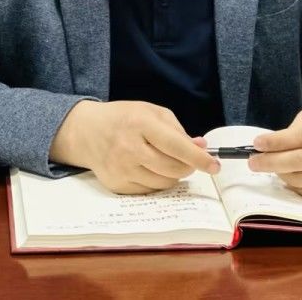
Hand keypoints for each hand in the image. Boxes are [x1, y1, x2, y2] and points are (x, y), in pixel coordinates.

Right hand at [49, 100, 219, 193]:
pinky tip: (150, 168)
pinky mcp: (117, 185)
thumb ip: (177, 130)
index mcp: (140, 124)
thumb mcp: (151, 112)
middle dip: (188, 167)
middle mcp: (129, 148)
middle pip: (173, 169)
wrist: (86, 131)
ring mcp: (122, 169)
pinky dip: (157, 182)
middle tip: (189, 161)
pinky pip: (149, 191)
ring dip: (174, 175)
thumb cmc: (124, 118)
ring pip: (164, 183)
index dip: (199, 158)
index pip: (176, 146)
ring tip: (167, 161)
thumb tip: (201, 148)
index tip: (215, 166)